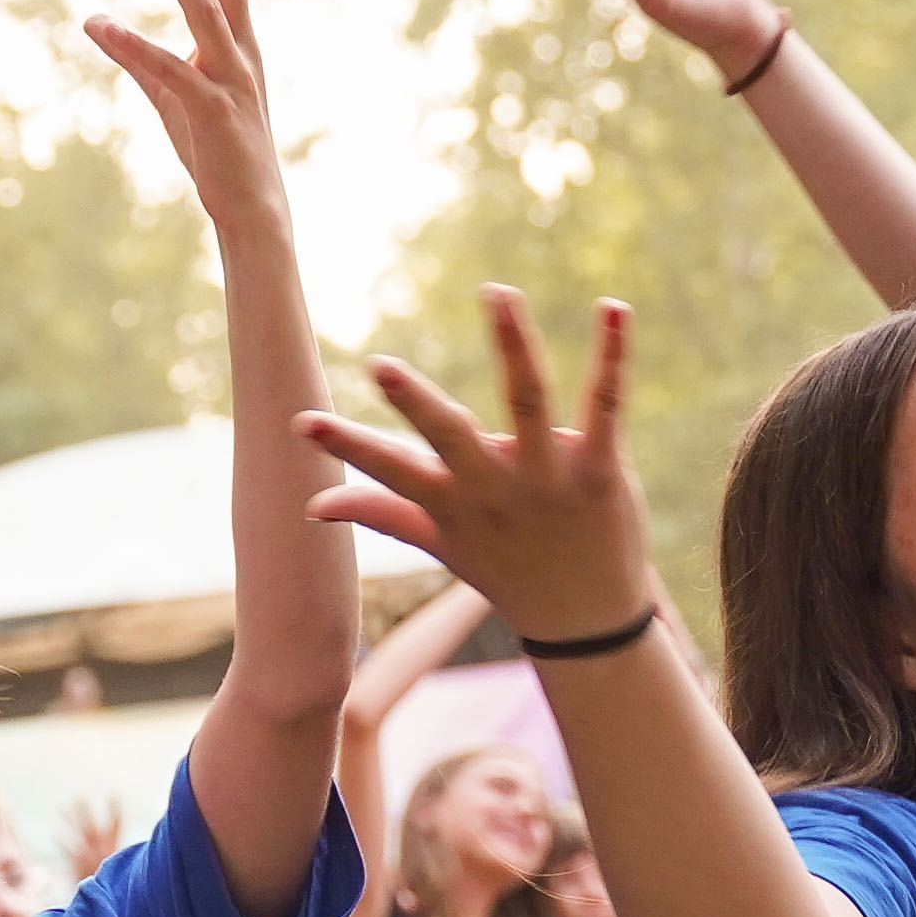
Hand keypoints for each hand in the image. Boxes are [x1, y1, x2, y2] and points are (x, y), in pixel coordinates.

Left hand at [88, 0, 293, 227]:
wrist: (252, 208)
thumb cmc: (217, 150)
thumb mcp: (171, 94)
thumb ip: (138, 58)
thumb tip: (99, 24)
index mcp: (237, 42)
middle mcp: (241, 51)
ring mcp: (231, 79)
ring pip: (207, 15)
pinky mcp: (211, 110)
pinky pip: (169, 72)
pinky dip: (134, 48)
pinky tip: (102, 27)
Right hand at [299, 290, 659, 646]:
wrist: (587, 623)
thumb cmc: (507, 572)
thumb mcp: (440, 543)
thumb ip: (379, 513)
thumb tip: (313, 503)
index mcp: (453, 504)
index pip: (390, 471)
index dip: (347, 448)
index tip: (301, 424)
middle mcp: (496, 490)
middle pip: (450, 437)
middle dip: (415, 404)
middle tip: (381, 367)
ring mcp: (551, 479)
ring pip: (528, 403)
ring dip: (512, 345)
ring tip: (497, 293)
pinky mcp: (602, 471)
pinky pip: (606, 405)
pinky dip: (612, 353)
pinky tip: (613, 305)